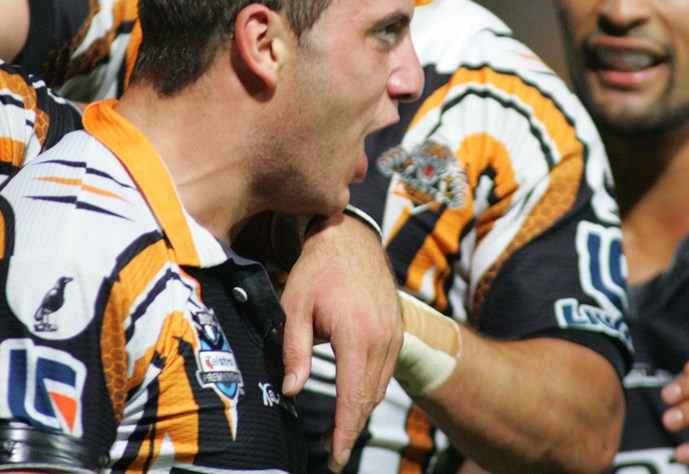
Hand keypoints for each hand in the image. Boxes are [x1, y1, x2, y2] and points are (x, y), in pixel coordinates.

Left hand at [280, 211, 400, 471]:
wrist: (351, 238)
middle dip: (352, 427)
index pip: (353, 396)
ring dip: (361, 409)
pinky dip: (371, 388)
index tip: (337, 457)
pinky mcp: (397, 330)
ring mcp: (394, 334)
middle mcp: (382, 338)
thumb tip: (291, 391)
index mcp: (357, 334)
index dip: (345, 432)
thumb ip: (294, 351)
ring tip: (340, 430)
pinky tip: (354, 397)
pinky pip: (386, 370)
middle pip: (369, 398)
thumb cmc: (318, 270)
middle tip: (334, 452)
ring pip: (380, 386)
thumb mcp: (295, 307)